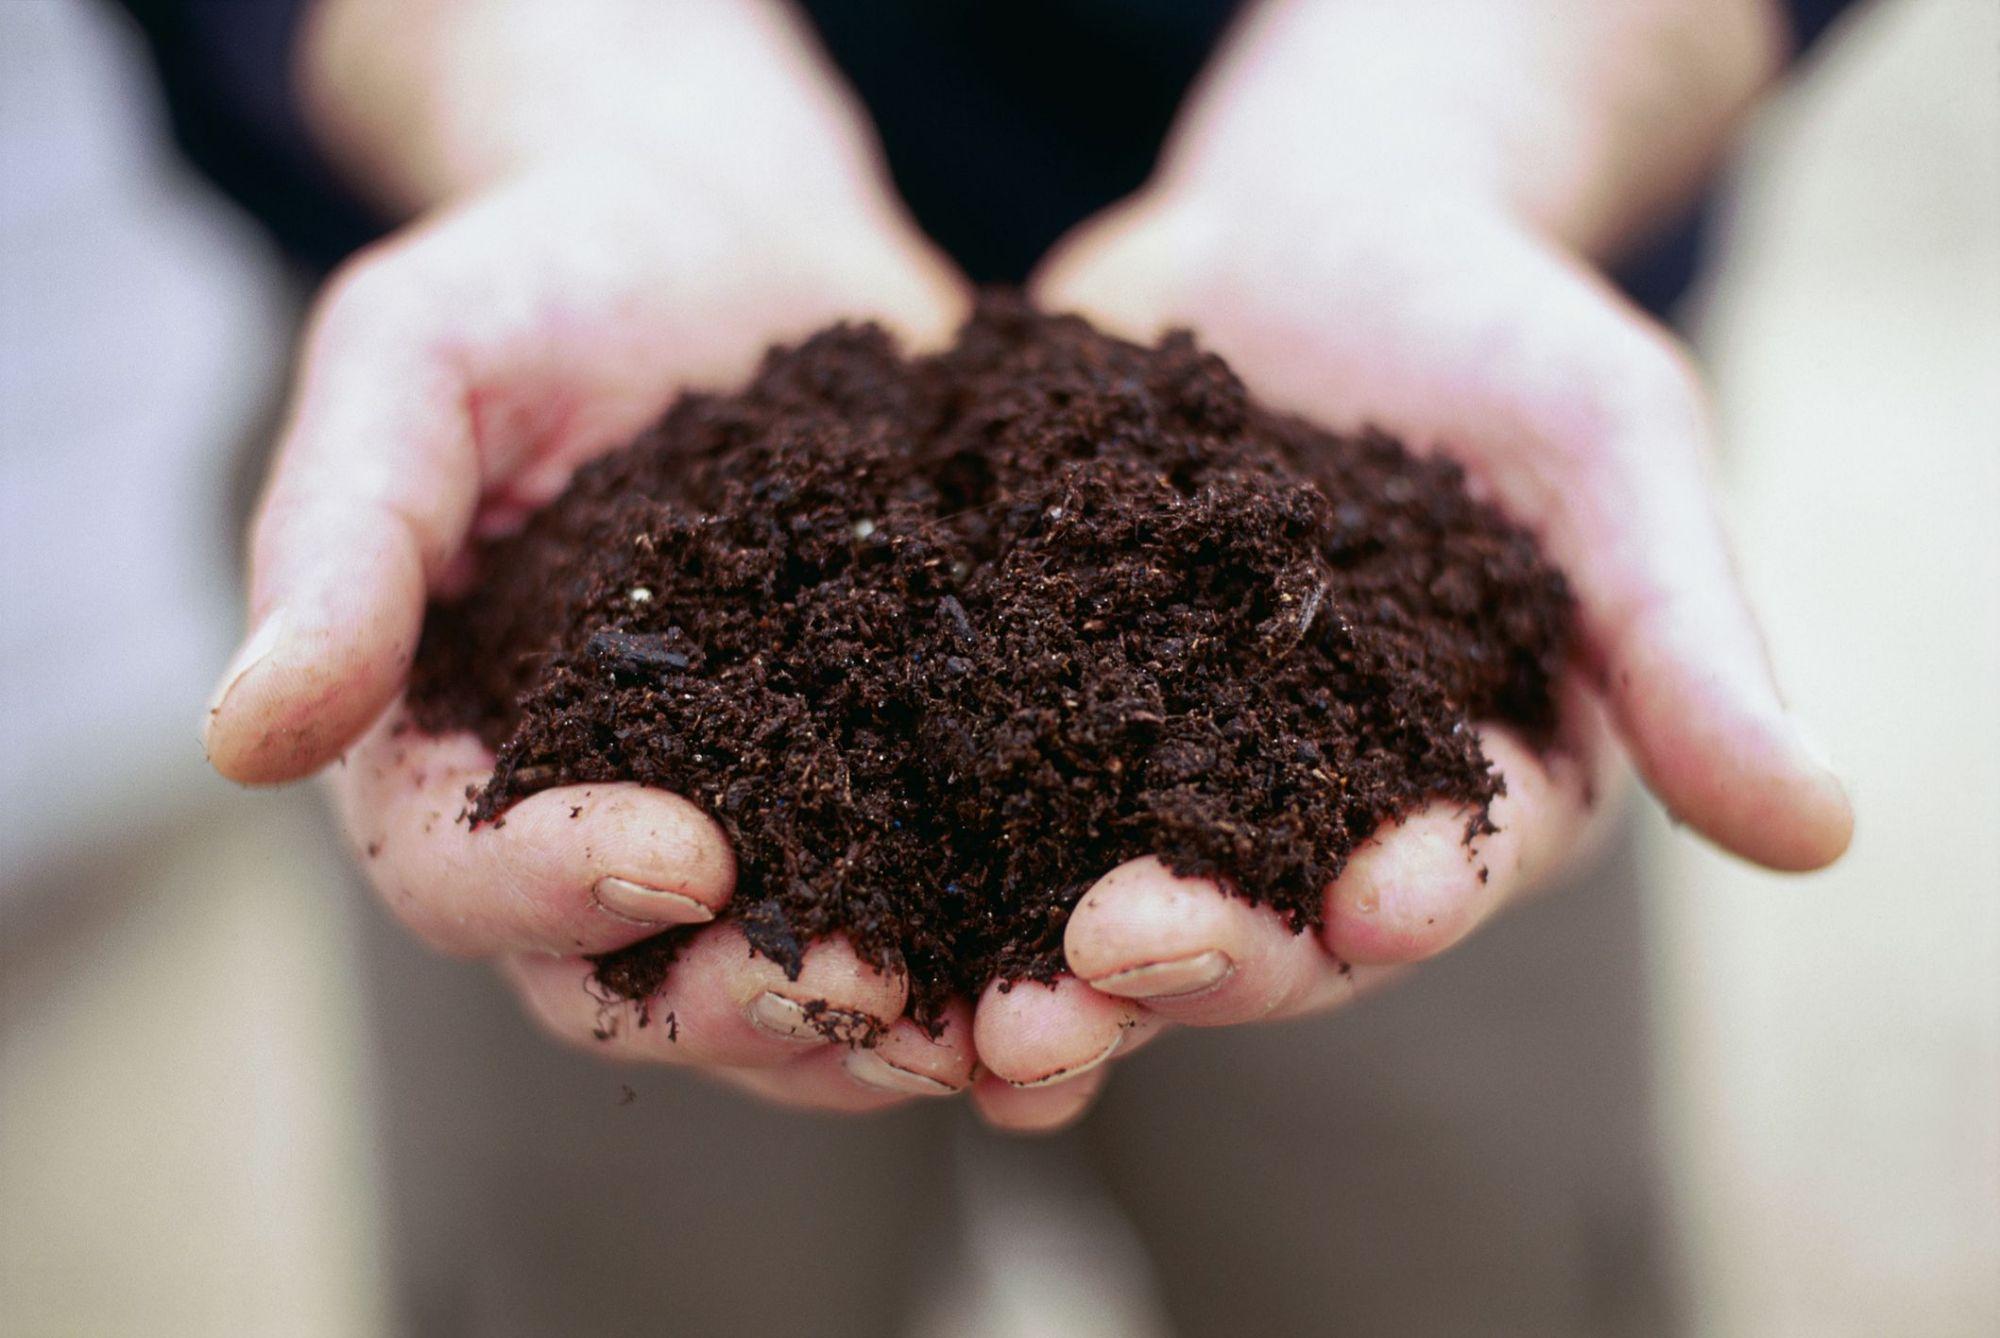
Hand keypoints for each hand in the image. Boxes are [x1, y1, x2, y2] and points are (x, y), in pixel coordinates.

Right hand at [203, 0, 980, 1112]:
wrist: (722, 231)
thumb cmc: (545, 280)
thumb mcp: (417, 367)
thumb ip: (341, 542)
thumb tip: (241, 740)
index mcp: (455, 749)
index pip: (465, 873)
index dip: (558, 888)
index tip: (681, 851)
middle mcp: (595, 821)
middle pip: (637, 981)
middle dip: (744, 1000)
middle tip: (857, 986)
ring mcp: (752, 819)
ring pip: (790, 990)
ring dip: (884, 1033)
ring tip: (993, 1030)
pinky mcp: (885, 788)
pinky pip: (930, 910)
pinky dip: (994, 961)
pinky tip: (1085, 982)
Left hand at [960, 0, 1852, 1130]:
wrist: (1312, 232)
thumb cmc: (1489, 326)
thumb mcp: (1603, 446)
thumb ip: (1684, 632)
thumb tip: (1826, 836)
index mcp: (1461, 785)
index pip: (1440, 872)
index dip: (1403, 901)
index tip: (1360, 911)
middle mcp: (1301, 815)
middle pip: (1249, 920)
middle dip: (1182, 960)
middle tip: (1092, 977)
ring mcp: (1153, 769)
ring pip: (1088, 892)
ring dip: (1024, 964)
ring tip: (956, 1007)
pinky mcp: (1031, 703)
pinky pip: (967, 786)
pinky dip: (912, 837)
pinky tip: (841, 876)